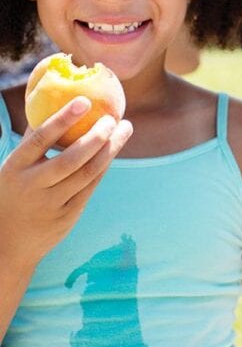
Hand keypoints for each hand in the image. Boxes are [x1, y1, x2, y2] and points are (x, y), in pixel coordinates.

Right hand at [0, 96, 131, 270]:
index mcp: (14, 168)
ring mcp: (51, 203)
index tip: (84, 101)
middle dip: (96, 136)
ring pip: (87, 173)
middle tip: (113, 118)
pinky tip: (113, 150)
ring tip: (124, 128)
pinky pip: (90, 187)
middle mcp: (33, 185)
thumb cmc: (11, 194)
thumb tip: (49, 104)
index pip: (41, 139)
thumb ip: (32, 143)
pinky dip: (103, 167)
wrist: (5, 244)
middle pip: (71, 158)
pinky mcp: (67, 216)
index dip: (63, 118)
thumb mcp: (12, 169)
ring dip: (110, 149)